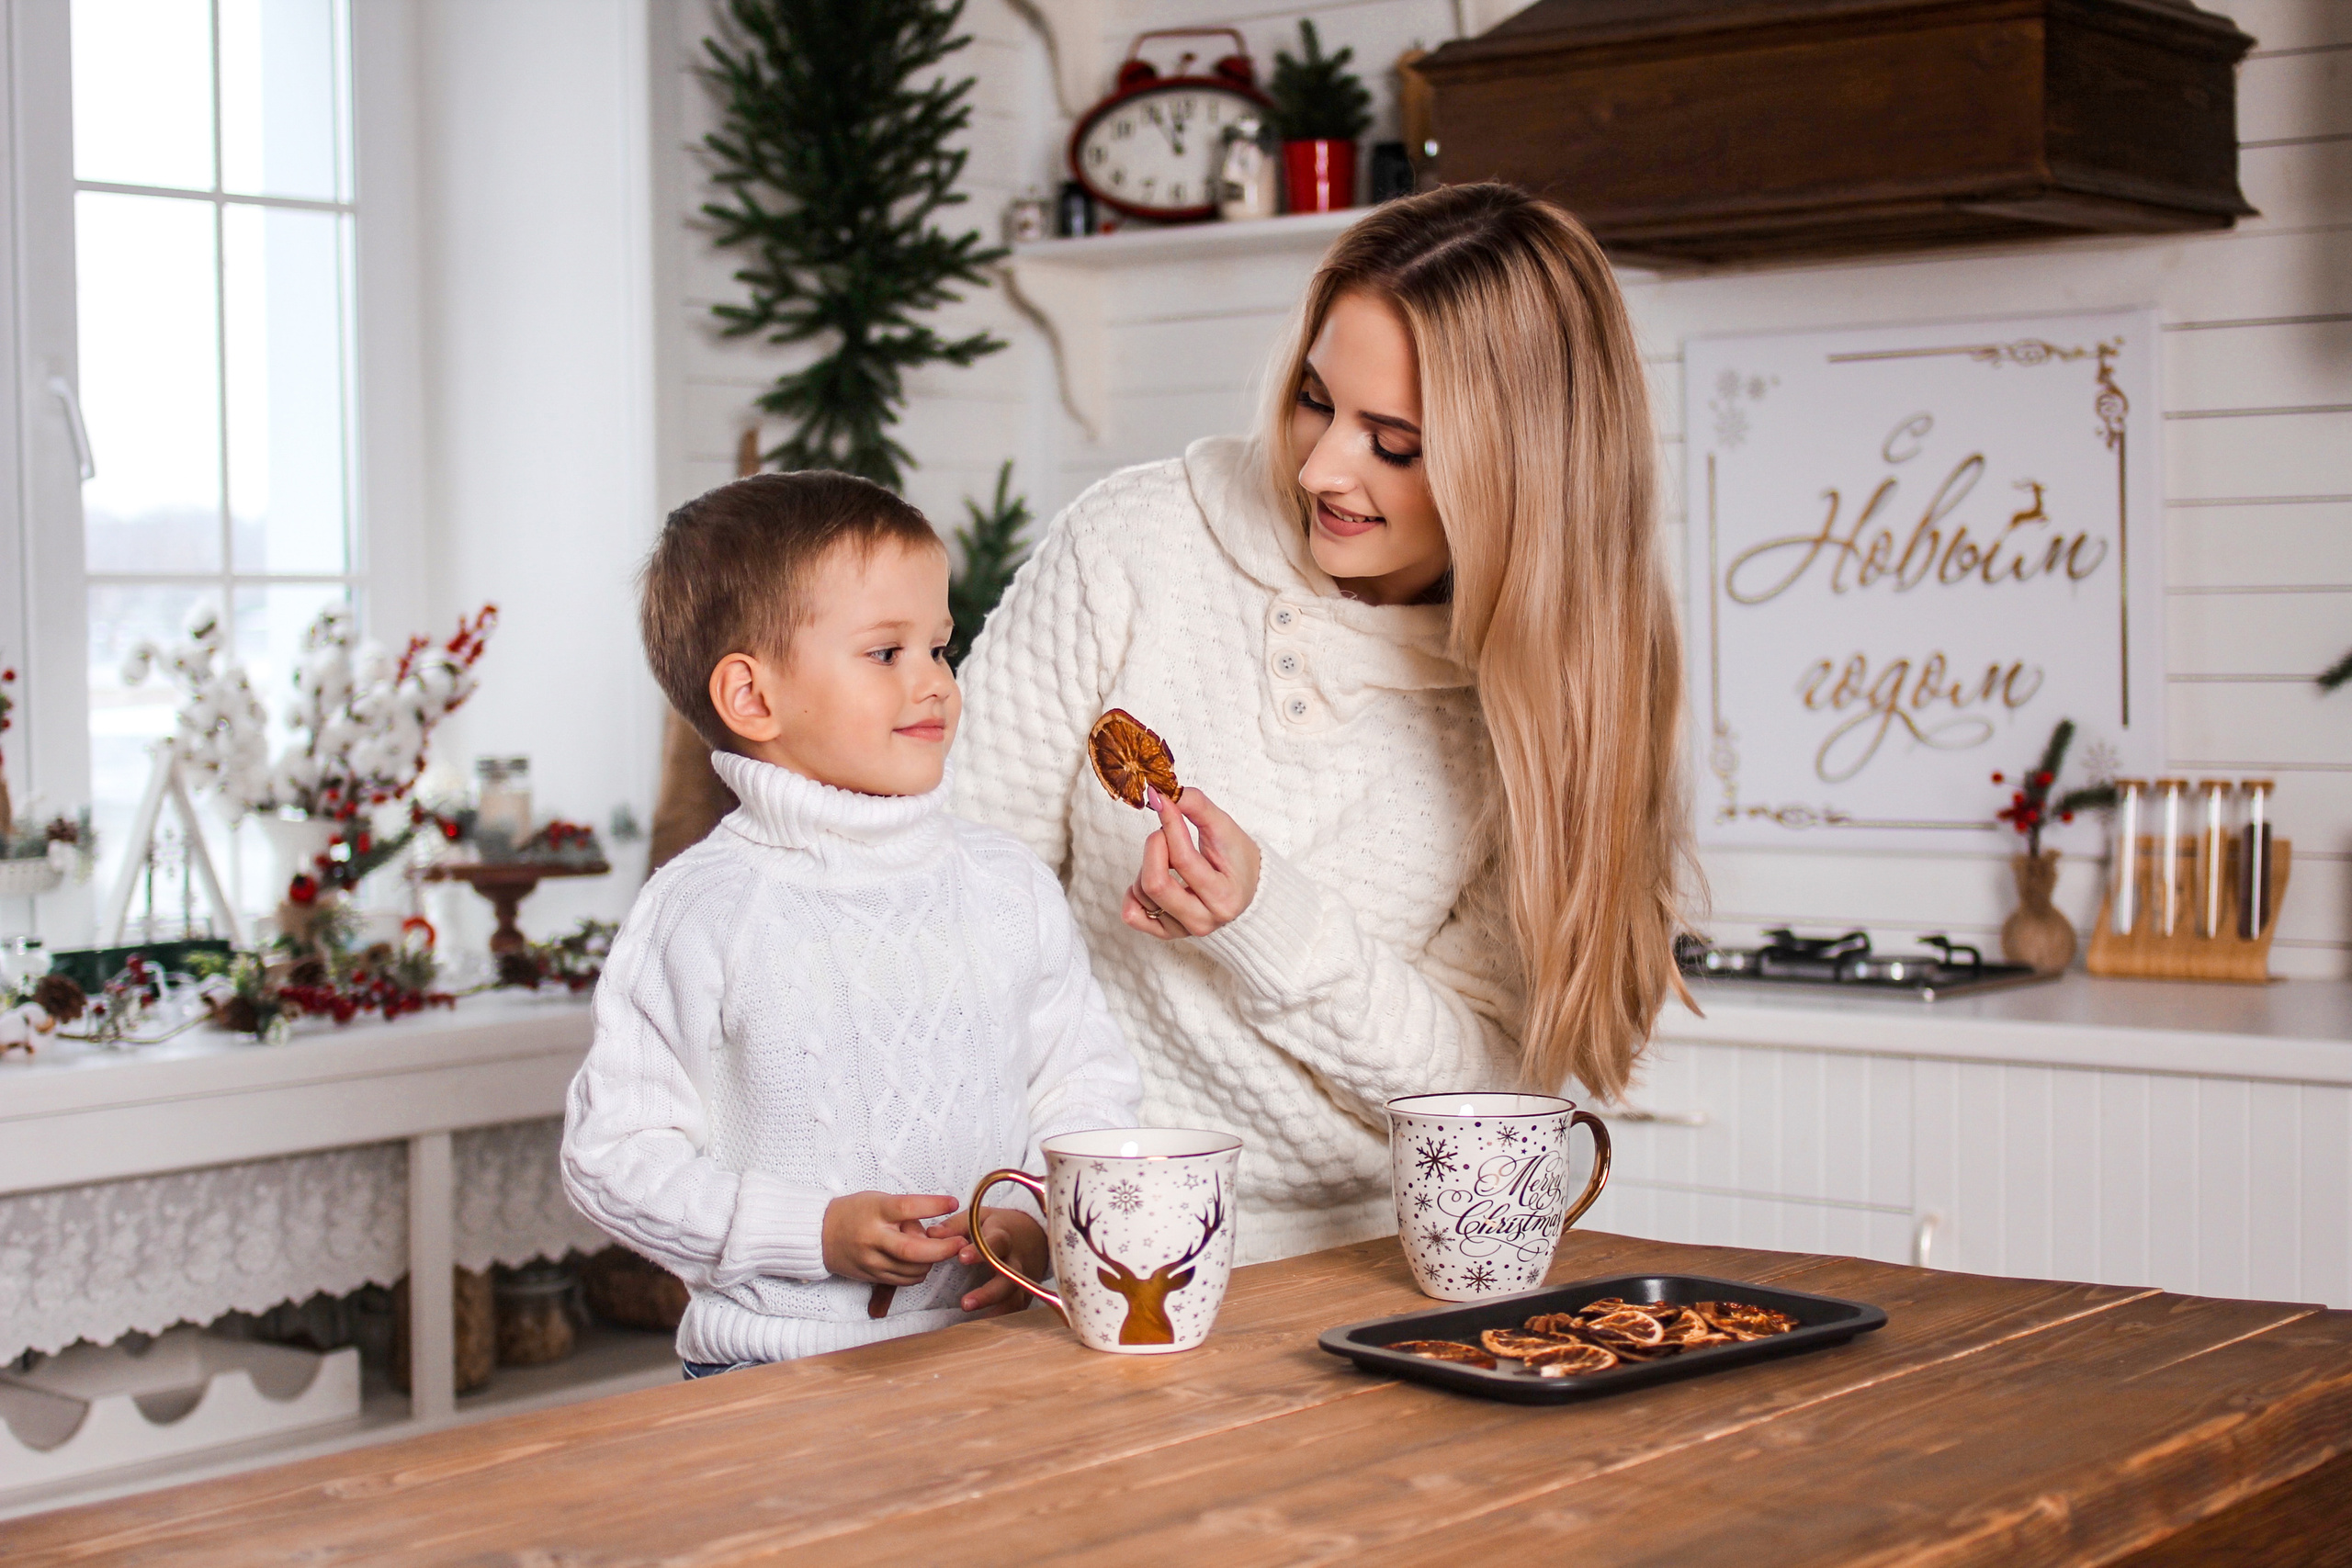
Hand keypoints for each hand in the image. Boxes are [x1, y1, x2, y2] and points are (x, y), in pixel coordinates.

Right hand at [822, 1192, 964, 1285]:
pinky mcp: (871, 1276)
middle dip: (943, 1250)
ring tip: (934, 1249)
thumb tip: (931, 1234)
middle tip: (960, 1243)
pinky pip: (903, 1280)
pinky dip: (918, 1272)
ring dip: (932, 1262)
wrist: (820, 1234)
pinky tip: (920, 1261)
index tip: (952, 1202)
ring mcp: (871, 1260)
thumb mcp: (879, 1201)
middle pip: (914, 1250)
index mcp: (875, 1211)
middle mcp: (873, 1238)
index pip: (907, 1208)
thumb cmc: (855, 1212)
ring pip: (913, 1270)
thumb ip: (905, 1215)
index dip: (933, 1206)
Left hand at [927, 1205, 1048, 1315]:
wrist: (1035, 1236)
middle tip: (965, 1303)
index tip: (961, 1257)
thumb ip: (955, 1226)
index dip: (980, 1252)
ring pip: (1014, 1297)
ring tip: (973, 1322)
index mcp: (1003, 1237)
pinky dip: (1003, 1319)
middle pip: (1008, 1278)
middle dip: (988, 1292)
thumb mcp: (979, 1217)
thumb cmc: (998, 1226)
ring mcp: (1022, 1279)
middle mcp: (1015, 1260)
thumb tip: (931, 1234)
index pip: (995, 1243)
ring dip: (995, 1310)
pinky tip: (984, 1330)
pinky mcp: (1024, 1294)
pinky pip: (1016, 1309)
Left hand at [1120, 785, 1260, 940]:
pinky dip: (1134, 893)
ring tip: (1168, 857)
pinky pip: (1133, 915)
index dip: (1169, 825)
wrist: (1249, 892)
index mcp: (1223, 897)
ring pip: (1142, 894)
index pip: (1183, 859)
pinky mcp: (1167, 933)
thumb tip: (1162, 794)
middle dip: (1154, 847)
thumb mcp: (1226, 829)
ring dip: (1147, 865)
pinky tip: (1152, 878)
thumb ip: (1197, 807)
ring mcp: (1183, 930)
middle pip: (1155, 884)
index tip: (1164, 802)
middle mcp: (1203, 920)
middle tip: (1165, 833)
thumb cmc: (1239, 861)